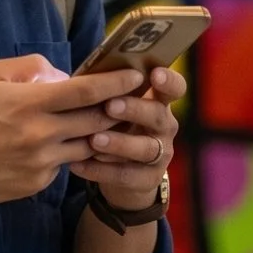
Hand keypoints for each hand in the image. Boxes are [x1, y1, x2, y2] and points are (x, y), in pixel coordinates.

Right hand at [0, 56, 149, 206]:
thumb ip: (30, 67)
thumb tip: (62, 74)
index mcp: (29, 103)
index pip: (87, 91)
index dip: (116, 82)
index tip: (136, 75)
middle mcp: (40, 135)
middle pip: (97, 120)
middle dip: (117, 108)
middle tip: (130, 98)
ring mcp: (40, 163)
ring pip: (87, 146)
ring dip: (97, 133)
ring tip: (102, 121)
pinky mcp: (37, 184)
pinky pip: (64, 166)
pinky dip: (66, 153)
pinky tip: (56, 145)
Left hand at [70, 65, 184, 210]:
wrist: (124, 173)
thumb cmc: (115, 126)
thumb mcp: (117, 107)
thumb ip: (108, 91)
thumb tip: (81, 76)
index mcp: (159, 102)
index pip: (175, 88)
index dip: (169, 81)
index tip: (155, 74)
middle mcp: (164, 127)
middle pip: (158, 115)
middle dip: (134, 109)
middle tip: (110, 106)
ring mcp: (160, 154)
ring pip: (144, 148)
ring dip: (119, 143)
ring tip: (94, 140)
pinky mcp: (148, 179)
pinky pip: (125, 175)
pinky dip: (100, 170)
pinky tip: (78, 164)